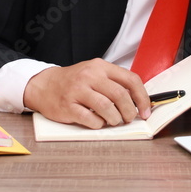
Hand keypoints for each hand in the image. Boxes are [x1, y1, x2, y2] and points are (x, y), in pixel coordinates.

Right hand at [23, 59, 151, 128]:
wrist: (44, 85)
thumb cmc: (74, 82)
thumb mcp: (94, 73)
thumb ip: (114, 82)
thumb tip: (139, 100)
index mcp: (100, 66)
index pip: (130, 79)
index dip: (142, 97)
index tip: (146, 110)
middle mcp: (89, 76)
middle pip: (120, 95)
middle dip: (129, 111)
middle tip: (129, 118)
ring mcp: (78, 91)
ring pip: (107, 108)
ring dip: (115, 119)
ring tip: (113, 121)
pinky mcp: (68, 106)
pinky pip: (90, 119)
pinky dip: (98, 124)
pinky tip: (97, 122)